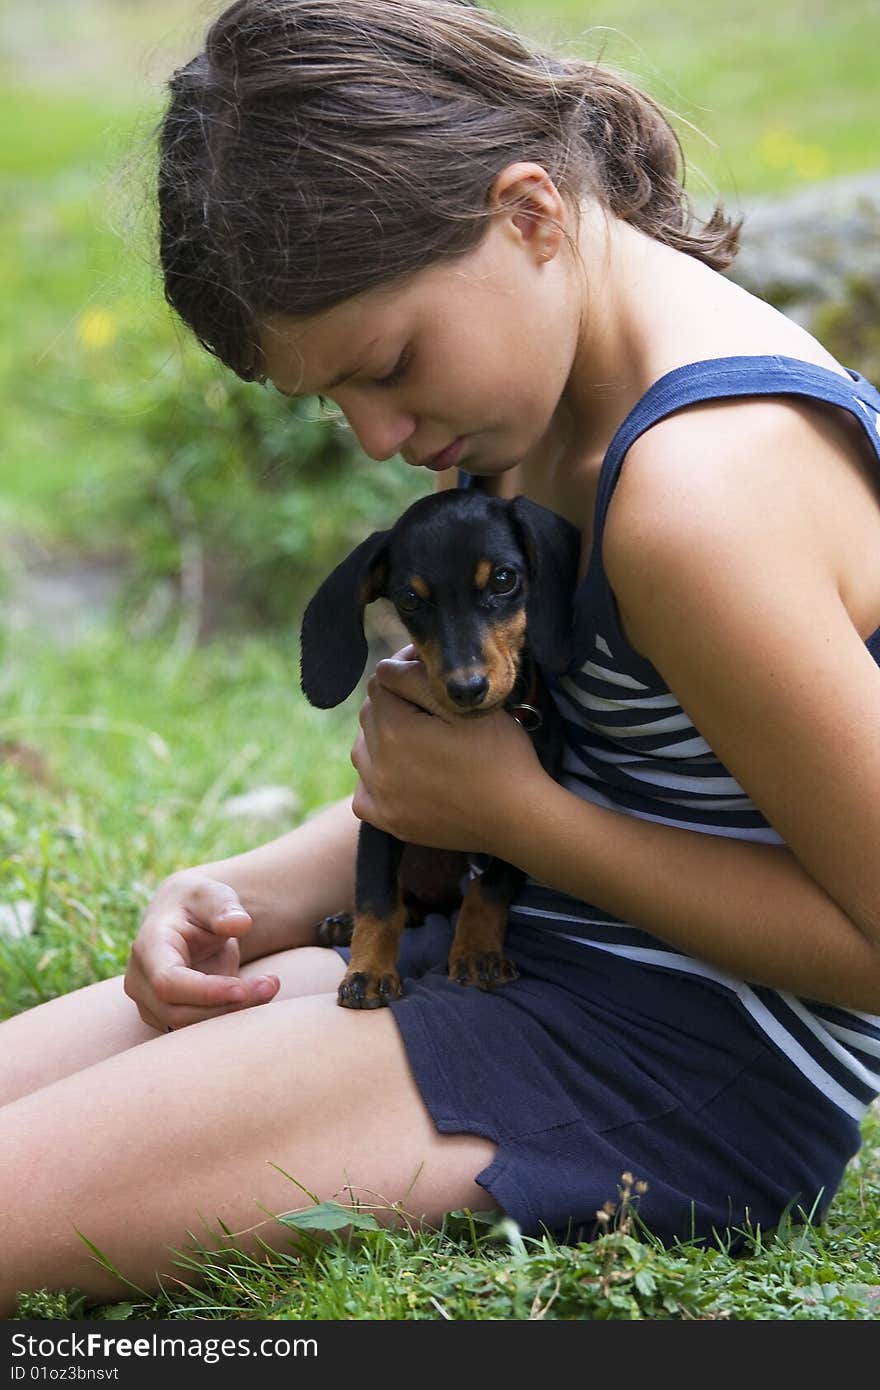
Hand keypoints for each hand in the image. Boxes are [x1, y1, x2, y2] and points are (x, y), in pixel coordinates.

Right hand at [124, 872, 279, 1030]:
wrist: (185, 920)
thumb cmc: (199, 904)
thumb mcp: (212, 894)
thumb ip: (224, 906)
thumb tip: (238, 924)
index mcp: (148, 946)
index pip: (167, 982)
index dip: (204, 991)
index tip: (242, 988)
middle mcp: (141, 980)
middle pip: (178, 1012)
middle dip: (227, 1006)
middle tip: (271, 985)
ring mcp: (151, 1003)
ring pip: (189, 1027)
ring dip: (232, 1015)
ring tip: (269, 986)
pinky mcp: (168, 1017)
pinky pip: (198, 1030)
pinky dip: (229, 1020)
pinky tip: (255, 997)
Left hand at [350, 648, 543, 854]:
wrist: (519, 818)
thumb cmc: (501, 757)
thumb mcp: (464, 707)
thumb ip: (417, 681)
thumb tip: (385, 668)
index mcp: (395, 731)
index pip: (381, 683)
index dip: (404, 668)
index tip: (428, 670)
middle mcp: (378, 766)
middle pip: (370, 715)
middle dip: (393, 702)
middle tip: (429, 703)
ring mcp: (382, 798)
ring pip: (363, 751)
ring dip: (381, 737)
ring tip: (417, 736)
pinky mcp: (391, 822)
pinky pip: (363, 793)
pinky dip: (375, 779)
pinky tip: (400, 773)